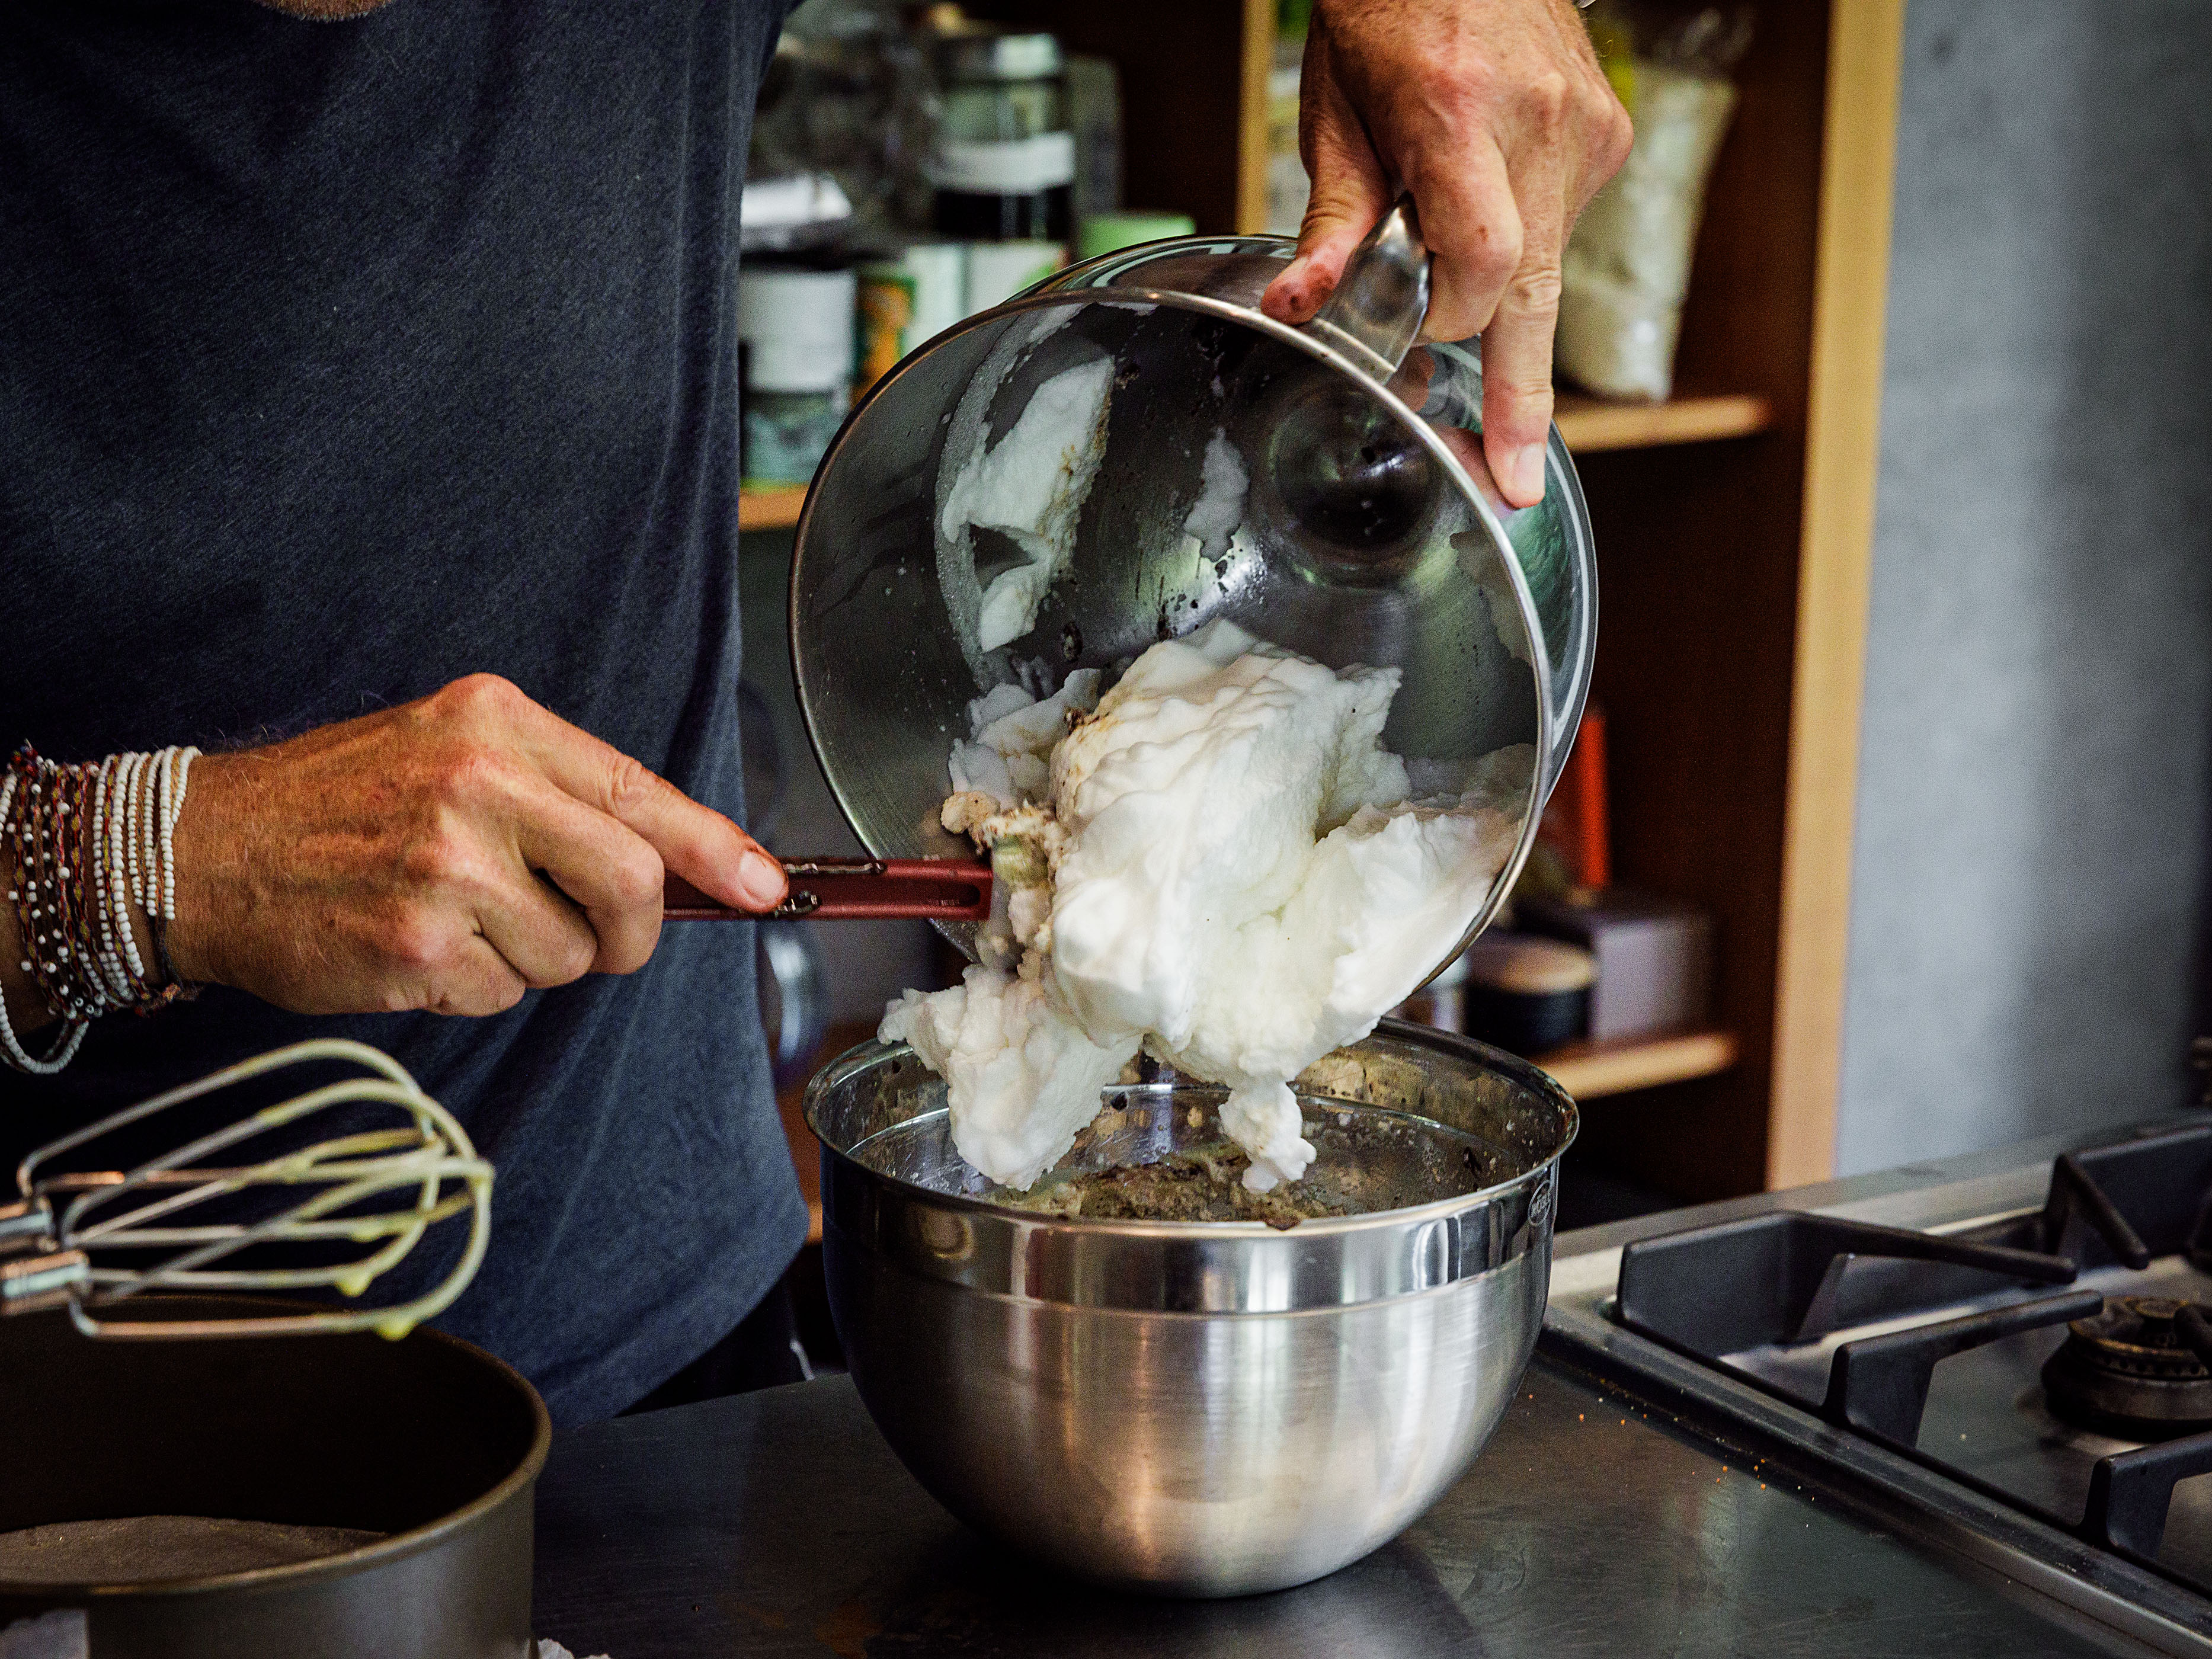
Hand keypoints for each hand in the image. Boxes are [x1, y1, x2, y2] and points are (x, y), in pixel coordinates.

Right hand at [165, 674, 787, 1016]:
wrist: (204, 850)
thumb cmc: (343, 803)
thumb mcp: (453, 751)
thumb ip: (563, 796)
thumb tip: (682, 865)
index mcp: (498, 724)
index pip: (643, 793)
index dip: (715, 850)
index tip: (762, 886)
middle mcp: (478, 787)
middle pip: (631, 881)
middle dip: (632, 930)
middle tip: (600, 937)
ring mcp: (447, 869)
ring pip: (570, 953)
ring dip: (534, 957)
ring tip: (460, 918)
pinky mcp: (418, 946)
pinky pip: (504, 993)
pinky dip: (476, 986)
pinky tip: (419, 945)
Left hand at [1260, 0, 1631, 508]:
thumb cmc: (1387, 6)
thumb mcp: (1335, 108)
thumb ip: (1332, 218)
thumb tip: (1300, 306)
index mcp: (1459, 115)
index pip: (1485, 264)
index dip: (1451, 318)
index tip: (1418, 337)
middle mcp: (1539, 124)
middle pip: (1539, 299)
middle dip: (1522, 404)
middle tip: (1512, 483)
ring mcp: (1586, 129)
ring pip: (1547, 264)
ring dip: (1496, 282)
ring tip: (1444, 220)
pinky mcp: (1609, 133)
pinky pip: (1563, 223)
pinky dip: (1522, 234)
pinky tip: (1485, 187)